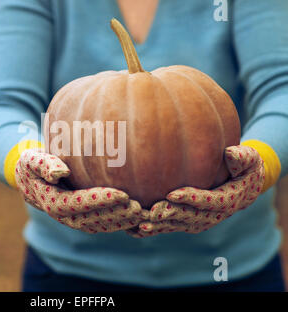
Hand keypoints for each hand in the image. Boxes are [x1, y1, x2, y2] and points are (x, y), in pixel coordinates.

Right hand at [15, 149, 141, 233]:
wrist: (31, 180)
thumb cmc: (33, 165)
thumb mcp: (32, 160)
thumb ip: (43, 165)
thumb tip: (59, 172)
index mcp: (53, 202)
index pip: (80, 203)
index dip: (101, 200)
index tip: (122, 194)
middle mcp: (65, 216)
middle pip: (94, 218)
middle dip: (117, 214)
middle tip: (139, 207)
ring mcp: (75, 220)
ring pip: (101, 225)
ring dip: (122, 221)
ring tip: (142, 213)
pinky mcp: (84, 219)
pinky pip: (103, 224)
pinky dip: (120, 223)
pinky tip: (137, 217)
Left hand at [127, 145, 264, 237]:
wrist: (244, 186)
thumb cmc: (244, 167)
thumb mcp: (249, 159)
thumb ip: (242, 157)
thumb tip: (231, 153)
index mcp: (226, 200)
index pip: (207, 201)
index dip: (190, 198)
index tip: (172, 194)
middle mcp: (212, 215)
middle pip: (189, 216)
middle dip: (171, 214)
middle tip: (152, 212)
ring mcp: (198, 221)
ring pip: (177, 225)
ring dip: (159, 226)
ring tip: (141, 225)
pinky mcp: (187, 222)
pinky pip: (170, 227)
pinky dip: (154, 229)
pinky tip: (135, 229)